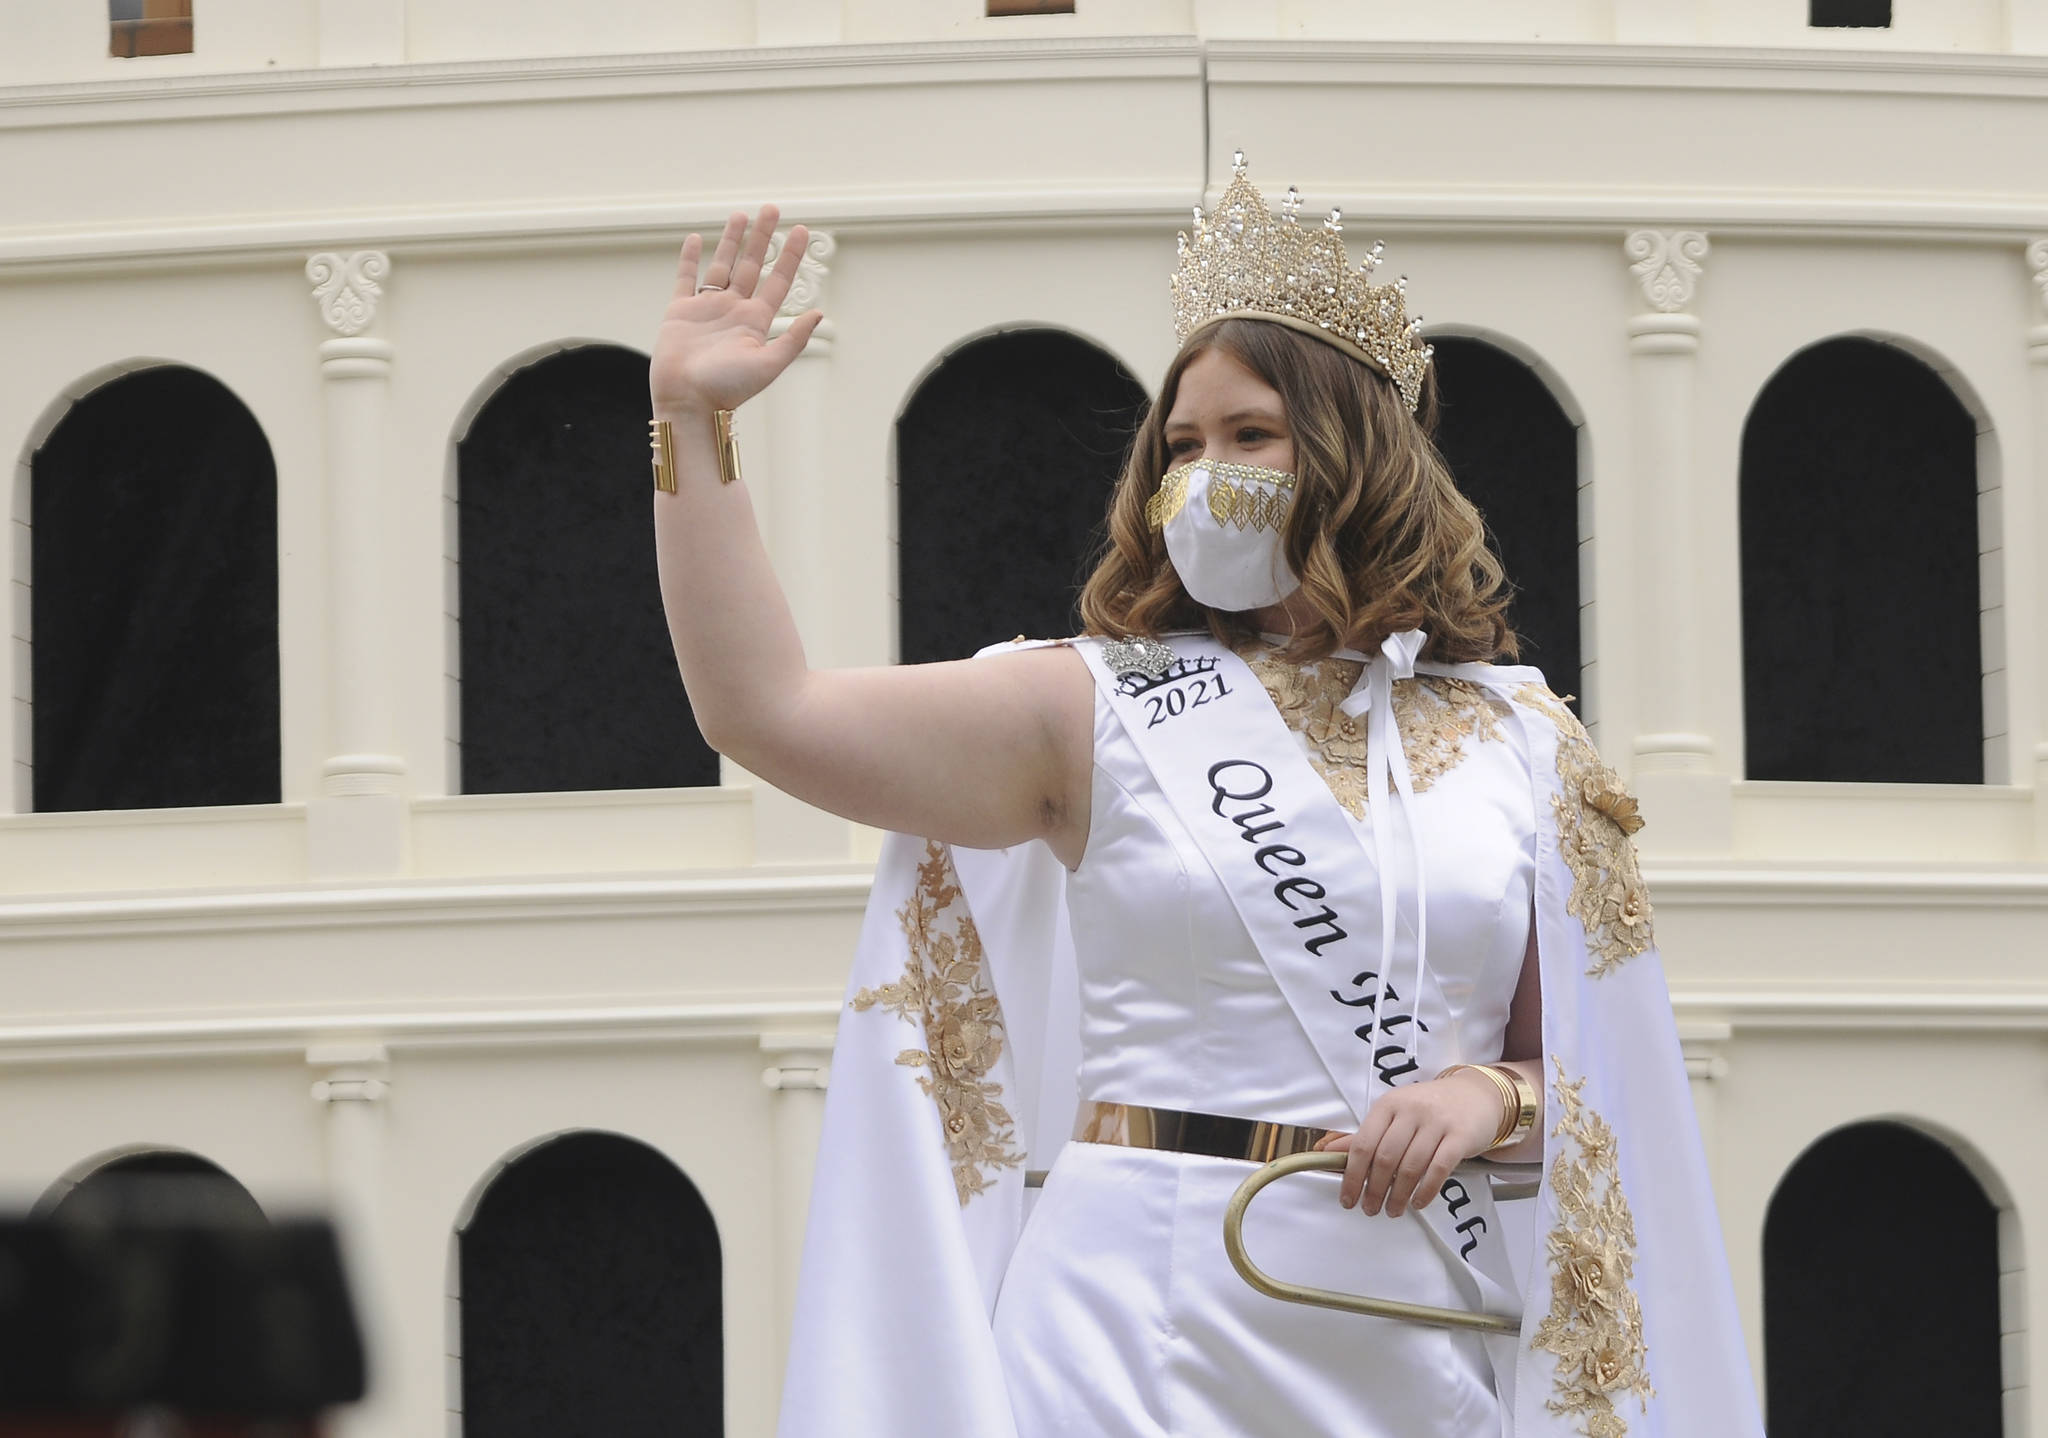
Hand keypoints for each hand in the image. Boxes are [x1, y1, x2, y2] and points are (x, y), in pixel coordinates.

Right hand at [650, 203, 824, 417]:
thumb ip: (793, 338)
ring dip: (731, 240)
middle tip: (772, 209)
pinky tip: (697, 240)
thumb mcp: (768, 363)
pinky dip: (690, 258)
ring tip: (741, 215)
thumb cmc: (728, 389)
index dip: (789, 256)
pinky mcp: (680, 312)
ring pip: (721, 265)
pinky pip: (686, 278)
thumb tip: (819, 313)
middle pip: (751, 264)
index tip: (800, 231)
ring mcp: (707, 309)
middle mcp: (734, 311)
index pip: (778, 280)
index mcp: (756, 322)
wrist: (688, 402)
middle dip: (762, 237)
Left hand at [1311, 1068, 1504, 1216]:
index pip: (1363, 1143)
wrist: (1475, 1095)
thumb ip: (1364, 1134)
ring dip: (1398, 1196)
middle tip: (1370, 1209)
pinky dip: (1426, 1191)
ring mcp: (1437, 1122)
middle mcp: (1410, 1110)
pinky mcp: (1460, 1136)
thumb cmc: (1429, 1107)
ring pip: (1410, 1167)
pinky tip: (1418, 1203)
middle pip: (1385, 1158)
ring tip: (1393, 1210)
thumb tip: (1328, 1151)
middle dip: (1374, 1190)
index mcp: (1388, 1105)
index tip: (1347, 1198)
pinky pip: (1439, 1169)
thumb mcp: (1393, 1114)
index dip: (1351, 1175)